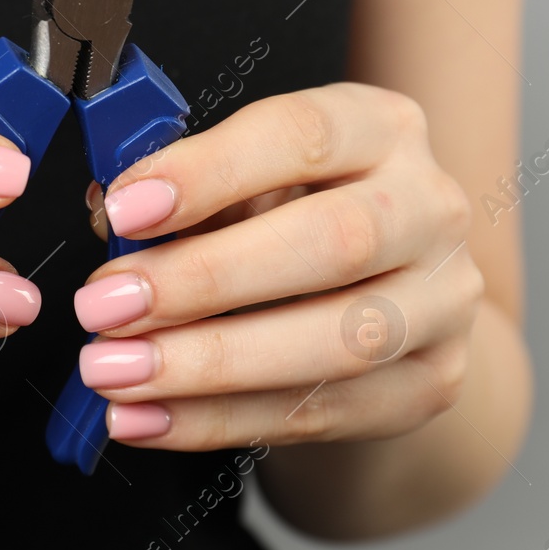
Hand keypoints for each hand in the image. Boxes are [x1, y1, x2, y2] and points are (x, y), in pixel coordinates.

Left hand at [73, 83, 482, 447]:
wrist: (389, 300)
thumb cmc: (295, 222)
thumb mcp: (248, 182)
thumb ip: (188, 193)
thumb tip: (109, 218)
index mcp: (383, 128)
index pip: (303, 133)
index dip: (209, 171)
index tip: (126, 208)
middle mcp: (431, 207)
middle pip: (334, 241)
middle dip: (204, 279)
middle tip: (104, 305)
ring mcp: (443, 301)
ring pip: (336, 342)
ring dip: (208, 364)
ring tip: (114, 371)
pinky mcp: (433, 382)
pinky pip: (322, 413)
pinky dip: (219, 421)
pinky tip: (147, 418)